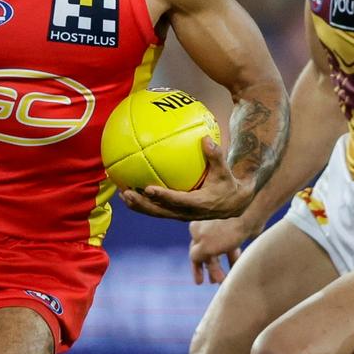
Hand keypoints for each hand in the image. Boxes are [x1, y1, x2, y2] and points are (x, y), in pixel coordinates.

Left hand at [120, 137, 254, 220]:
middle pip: (160, 211)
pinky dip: (143, 202)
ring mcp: (179, 214)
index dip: (163, 196)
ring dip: (138, 205)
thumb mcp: (224, 170)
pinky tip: (130, 192)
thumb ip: (215, 156)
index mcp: (198, 203)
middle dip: (142, 204)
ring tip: (122, 195)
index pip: (177, 201)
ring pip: (155, 212)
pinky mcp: (175, 212)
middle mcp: (186, 212)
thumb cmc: (226, 183)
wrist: (231, 203)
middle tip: (127, 194)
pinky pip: (156, 208)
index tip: (148, 189)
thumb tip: (206, 138)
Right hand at [188, 216, 252, 283]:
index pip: (193, 252)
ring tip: (225, 280)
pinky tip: (236, 270)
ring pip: (219, 251)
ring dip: (221, 266)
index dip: (197, 268)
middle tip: (213, 283)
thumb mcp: (204, 248)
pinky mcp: (235, 230)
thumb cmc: (224, 232)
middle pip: (206, 252)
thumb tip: (195, 261)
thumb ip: (195, 257)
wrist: (248, 218)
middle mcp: (206, 227)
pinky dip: (232, 259)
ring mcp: (220, 229)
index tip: (199, 282)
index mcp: (196, 228)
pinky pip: (230, 248)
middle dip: (210, 269)